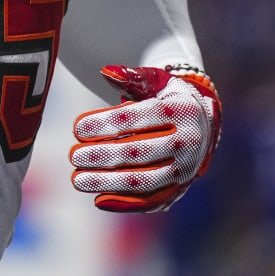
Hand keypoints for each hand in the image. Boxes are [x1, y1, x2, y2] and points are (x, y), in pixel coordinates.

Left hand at [70, 65, 220, 212]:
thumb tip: (106, 72)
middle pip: (138, 152)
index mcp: (181, 111)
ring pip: (143, 180)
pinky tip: (98, 200)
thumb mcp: (155, 82)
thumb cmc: (168, 100)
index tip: (77, 129)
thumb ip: (131, 76)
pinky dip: (124, 203)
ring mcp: (184, 170)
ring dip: (108, 182)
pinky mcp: (178, 190)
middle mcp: (187, 142)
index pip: (138, 118)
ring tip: (78, 179)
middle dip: (101, 155)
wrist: (201, 127)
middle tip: (73, 155)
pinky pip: (149, 201)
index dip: (105, 123)